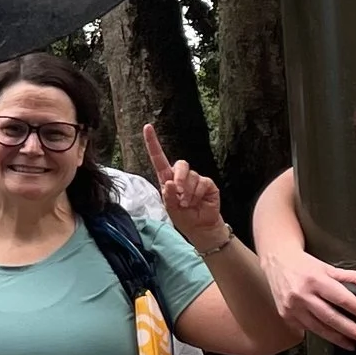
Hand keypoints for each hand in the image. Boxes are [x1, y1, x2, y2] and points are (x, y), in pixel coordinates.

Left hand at [141, 121, 224, 248]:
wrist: (200, 227)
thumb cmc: (183, 217)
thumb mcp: (170, 208)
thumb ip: (169, 196)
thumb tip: (170, 182)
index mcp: (168, 179)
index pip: (159, 158)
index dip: (153, 143)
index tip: (148, 127)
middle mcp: (181, 176)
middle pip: (181, 164)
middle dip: (179, 177)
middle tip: (179, 191)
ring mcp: (195, 179)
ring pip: (191, 177)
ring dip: (188, 193)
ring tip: (187, 204)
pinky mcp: (207, 184)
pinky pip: (202, 183)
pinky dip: (197, 194)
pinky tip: (197, 202)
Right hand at [258, 240, 355, 346]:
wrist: (277, 262)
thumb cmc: (305, 266)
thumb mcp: (330, 268)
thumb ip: (354, 278)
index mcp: (314, 280)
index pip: (339, 297)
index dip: (354, 307)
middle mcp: (302, 295)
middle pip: (330, 317)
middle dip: (350, 329)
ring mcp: (292, 307)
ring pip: (318, 328)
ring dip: (337, 338)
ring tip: (352, 344)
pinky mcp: (286, 316)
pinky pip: (308, 329)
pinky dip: (322, 334)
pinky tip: (334, 338)